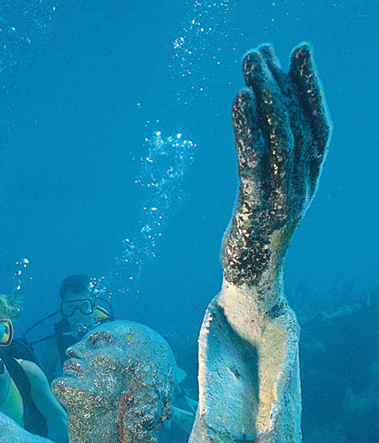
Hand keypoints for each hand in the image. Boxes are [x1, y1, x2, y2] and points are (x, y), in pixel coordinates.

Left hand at [222, 43, 330, 285]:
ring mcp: (280, 200)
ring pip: (280, 138)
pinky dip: (246, 128)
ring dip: (265, 96)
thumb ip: (274, 155)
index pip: (318, 126)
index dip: (311, 87)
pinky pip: (253, 162)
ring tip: (250, 63)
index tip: (300, 50)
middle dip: (280, 83)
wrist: (250, 278)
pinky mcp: (254, 210)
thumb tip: (265, 108)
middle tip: (260, 50)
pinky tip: (238, 99)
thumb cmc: (256, 229)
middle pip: (297, 125)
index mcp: (309, 181)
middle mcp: (301, 188)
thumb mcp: (272, 190)